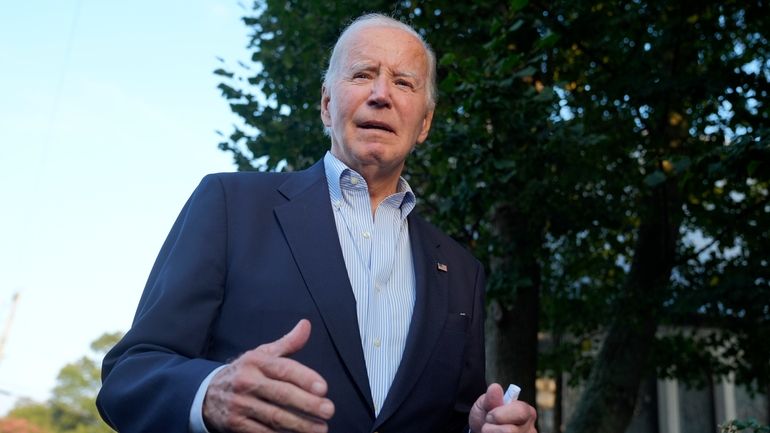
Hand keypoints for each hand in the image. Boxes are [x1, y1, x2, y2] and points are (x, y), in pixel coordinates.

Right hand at [203, 319, 334, 432]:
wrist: (206, 392)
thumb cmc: (244, 371)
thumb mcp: (261, 353)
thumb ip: (287, 343)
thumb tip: (306, 325)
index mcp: (256, 362)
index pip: (284, 369)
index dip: (305, 378)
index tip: (324, 388)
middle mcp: (247, 382)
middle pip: (282, 394)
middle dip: (308, 404)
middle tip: (329, 410)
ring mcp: (240, 404)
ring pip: (275, 416)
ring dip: (300, 425)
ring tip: (320, 428)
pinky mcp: (236, 424)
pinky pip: (263, 432)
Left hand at [468, 383, 536, 432]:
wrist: (481, 431)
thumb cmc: (486, 416)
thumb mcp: (485, 404)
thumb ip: (490, 398)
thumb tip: (495, 387)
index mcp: (526, 412)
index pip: (520, 412)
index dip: (500, 414)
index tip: (489, 415)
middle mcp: (530, 429)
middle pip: (511, 431)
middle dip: (493, 428)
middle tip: (487, 425)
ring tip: (489, 432)